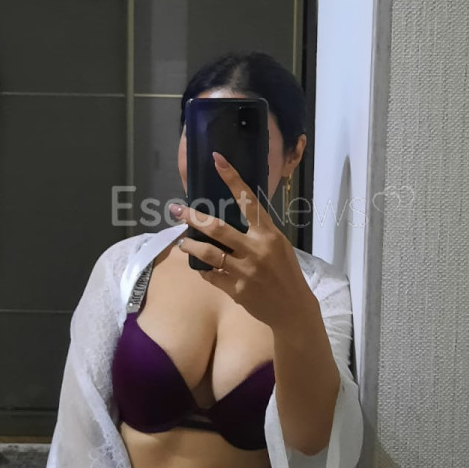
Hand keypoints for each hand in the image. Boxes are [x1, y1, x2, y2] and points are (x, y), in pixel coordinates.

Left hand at [172, 152, 314, 330]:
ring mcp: (245, 270)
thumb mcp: (277, 245)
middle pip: (218, 228)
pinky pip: (211, 275)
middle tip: (176, 209)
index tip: (217, 159)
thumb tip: (231, 216)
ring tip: (183, 241)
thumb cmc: (285, 271)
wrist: (293, 308)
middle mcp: (256, 249)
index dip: (232, 178)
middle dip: (193, 217)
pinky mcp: (236, 289)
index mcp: (268, 234)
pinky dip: (203, 269)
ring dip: (191, 245)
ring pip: (208, 253)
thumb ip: (256, 231)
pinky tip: (199, 266)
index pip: (248, 200)